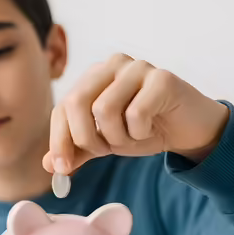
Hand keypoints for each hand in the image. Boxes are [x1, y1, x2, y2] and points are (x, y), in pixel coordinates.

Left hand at [42, 53, 229, 174]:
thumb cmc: (141, 130)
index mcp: (91, 78)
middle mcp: (110, 65)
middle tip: (103, 151)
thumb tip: (47, 165)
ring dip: (116, 137)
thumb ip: (76, 150)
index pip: (62, 108)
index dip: (59, 140)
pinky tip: (150, 128)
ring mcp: (136, 67)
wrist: (186, 130)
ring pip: (104, 109)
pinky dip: (139, 132)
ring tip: (131, 137)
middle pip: (76, 102)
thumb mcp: (102, 142)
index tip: (62, 169)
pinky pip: (136, 113)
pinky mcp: (162, 78)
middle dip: (85, 138)